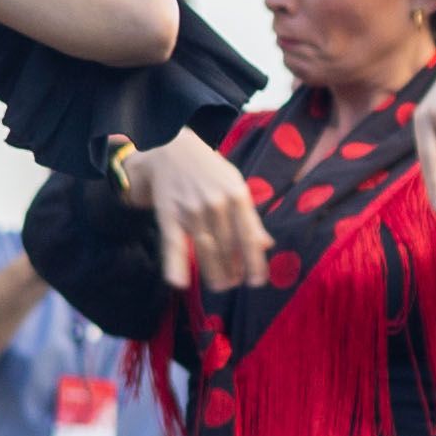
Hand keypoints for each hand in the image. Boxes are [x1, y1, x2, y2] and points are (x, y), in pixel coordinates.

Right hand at [128, 132, 273, 296]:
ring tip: (221, 285)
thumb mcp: (235, 185)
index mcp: (237, 195)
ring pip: (205, 249)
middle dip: (233, 270)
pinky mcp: (169, 215)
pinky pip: (173, 243)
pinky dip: (174, 264)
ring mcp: (191, 210)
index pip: (249, 237)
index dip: (254, 262)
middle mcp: (215, 204)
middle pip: (228, 247)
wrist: (172, 149)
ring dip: (214, 273)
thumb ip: (250, 217)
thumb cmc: (210, 171)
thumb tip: (266, 244)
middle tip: (235, 283)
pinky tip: (179, 282)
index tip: (257, 281)